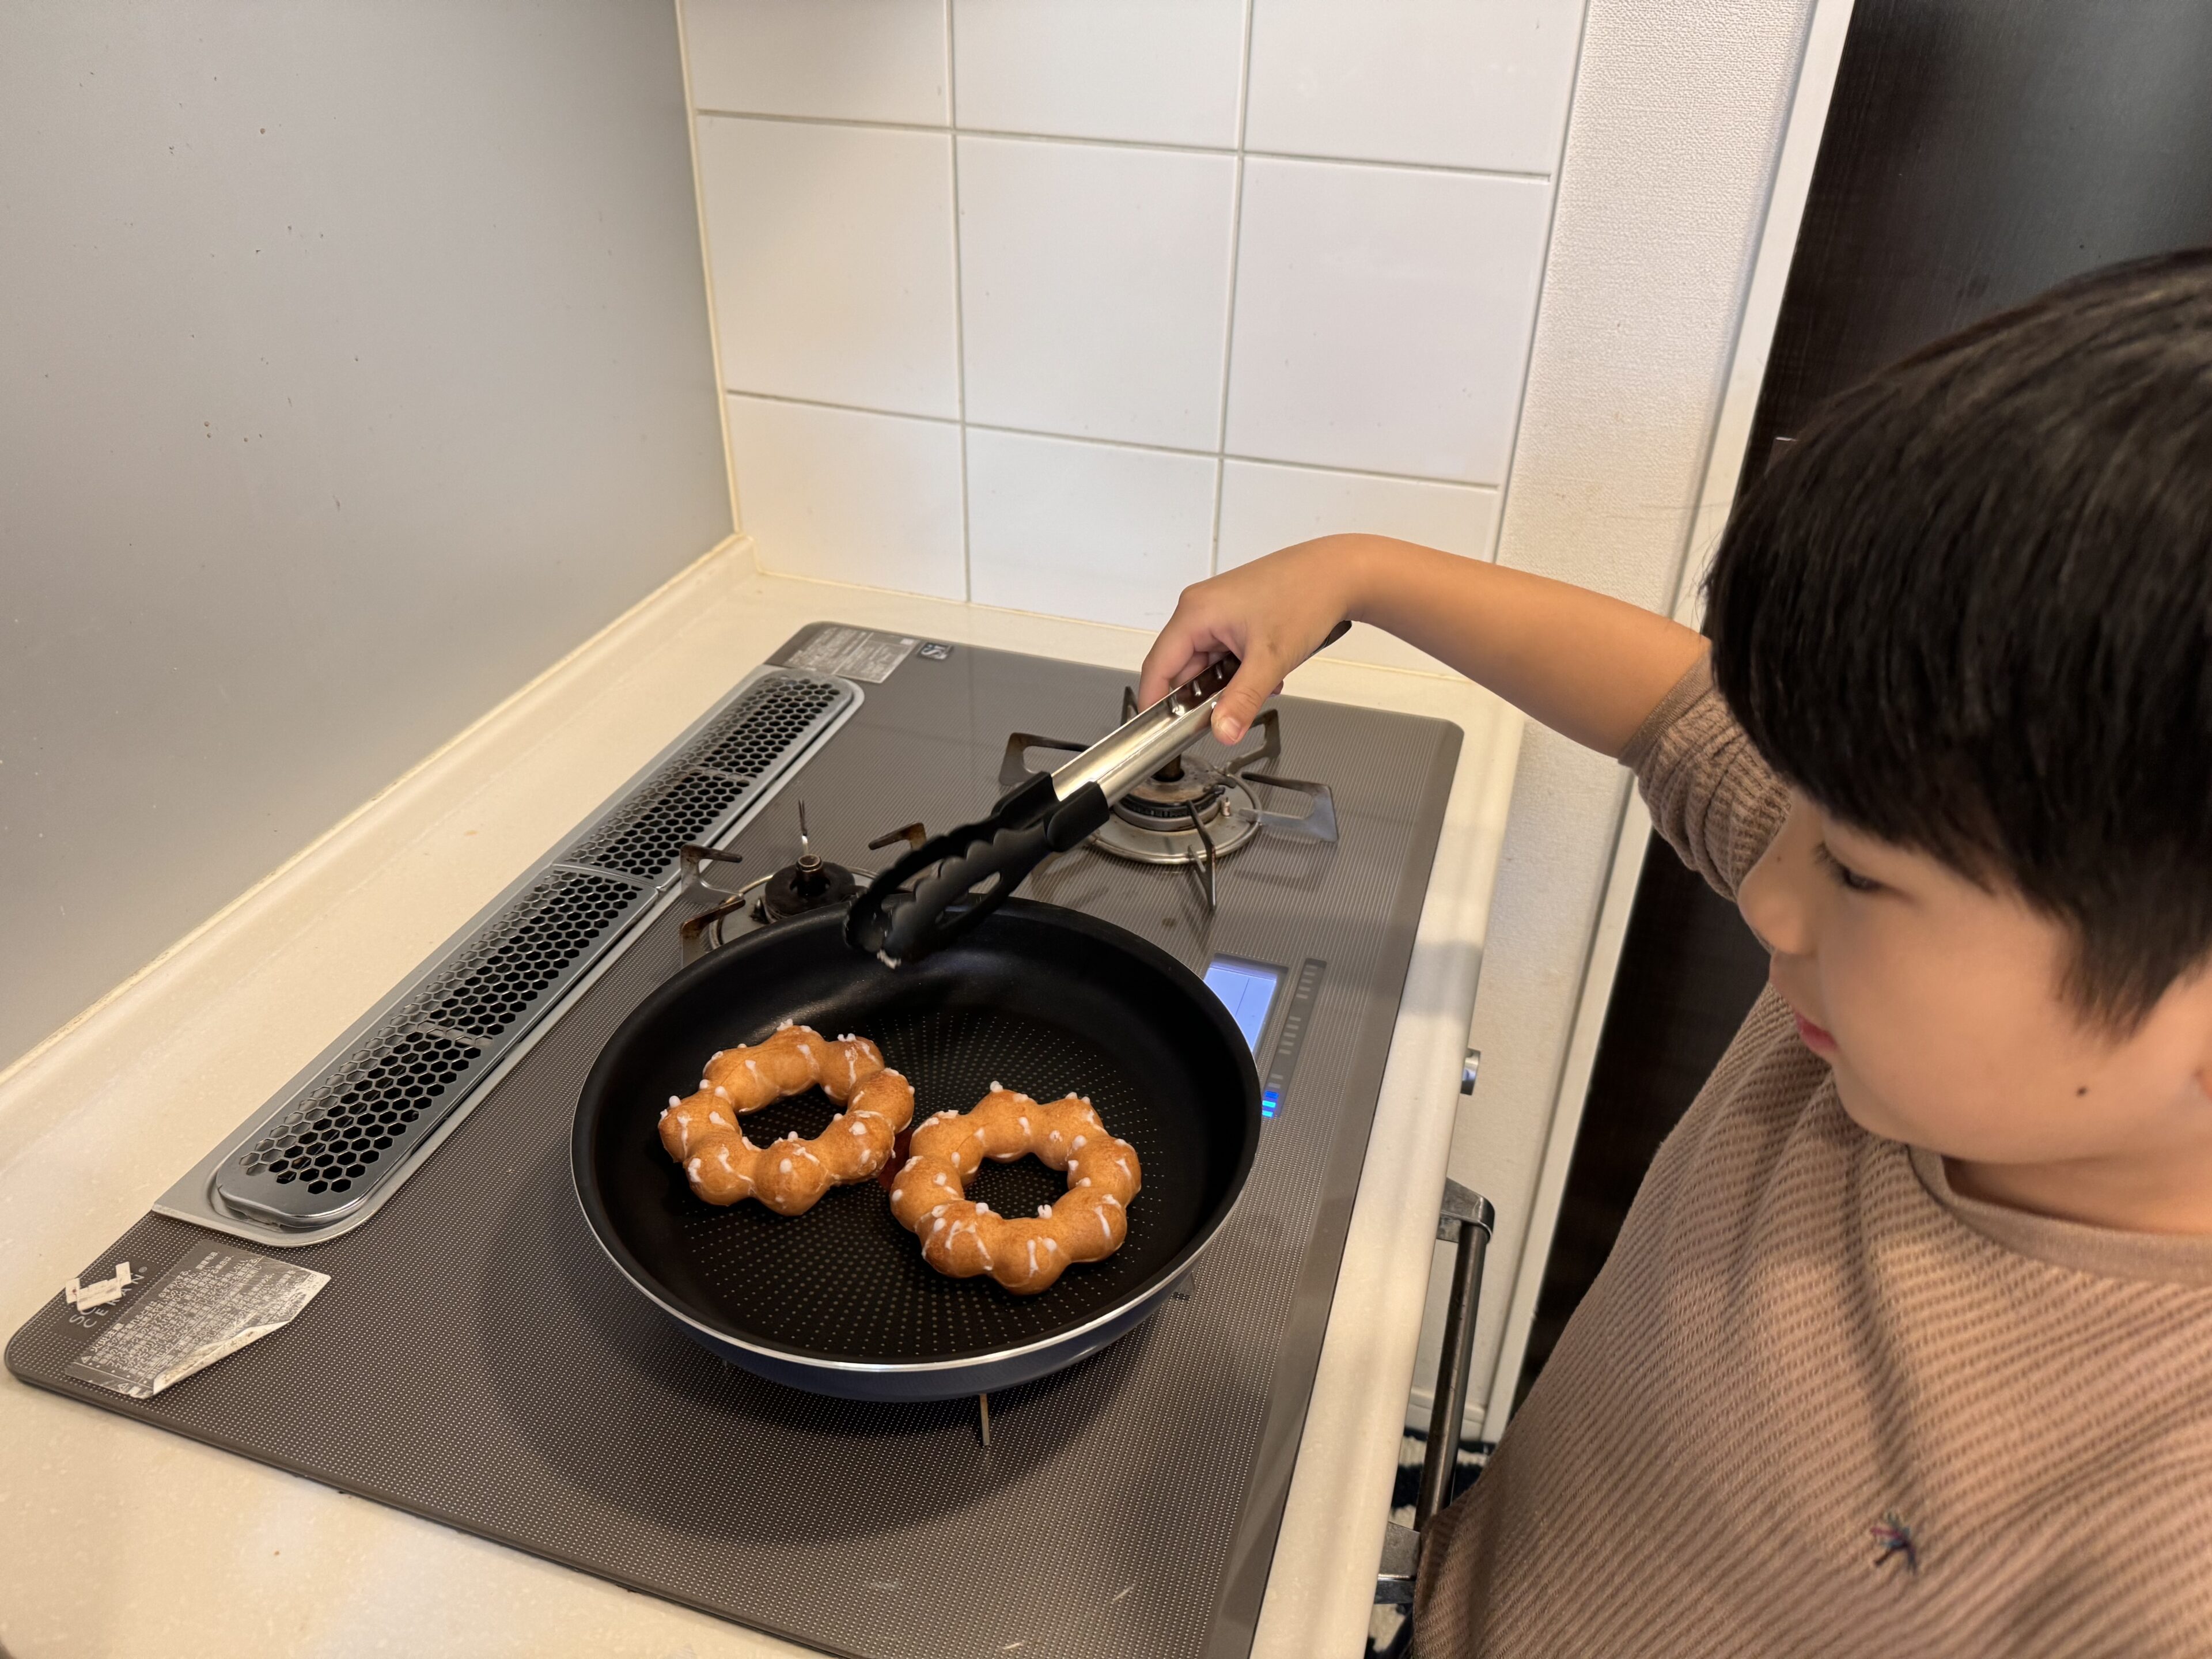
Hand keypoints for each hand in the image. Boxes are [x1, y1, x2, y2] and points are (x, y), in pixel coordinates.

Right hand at [1138, 539, 1365, 743]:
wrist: (1340, 573)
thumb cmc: (1306, 595)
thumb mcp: (1270, 659)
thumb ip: (1242, 701)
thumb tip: (1222, 731)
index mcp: (1194, 612)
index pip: (1157, 667)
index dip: (1156, 704)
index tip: (1162, 733)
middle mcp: (1200, 608)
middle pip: (1183, 669)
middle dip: (1207, 695)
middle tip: (1231, 710)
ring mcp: (1217, 611)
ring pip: (1207, 664)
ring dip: (1230, 682)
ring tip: (1261, 680)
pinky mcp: (1234, 615)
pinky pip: (1224, 654)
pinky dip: (1241, 669)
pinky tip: (1266, 670)